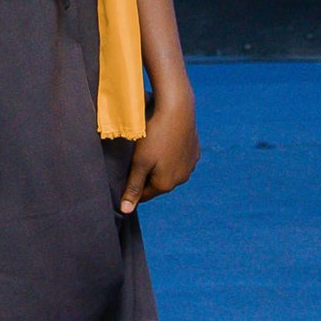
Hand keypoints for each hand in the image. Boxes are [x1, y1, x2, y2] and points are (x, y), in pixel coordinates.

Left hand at [118, 88, 198, 212]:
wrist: (177, 109)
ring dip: (160, 164)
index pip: (144, 194)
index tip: (125, 172)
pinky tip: (165, 140)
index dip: (132, 186)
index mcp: (166, 185)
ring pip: (170, 170)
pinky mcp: (195, 151)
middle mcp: (181, 179)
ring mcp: (190, 165)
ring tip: (151, 146)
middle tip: (137, 156)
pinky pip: (179, 158)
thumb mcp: (139, 162)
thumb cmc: (154, 135)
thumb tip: (126, 211)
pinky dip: (171, 153)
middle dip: (147, 174)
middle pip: (158, 182)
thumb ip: (133, 187)